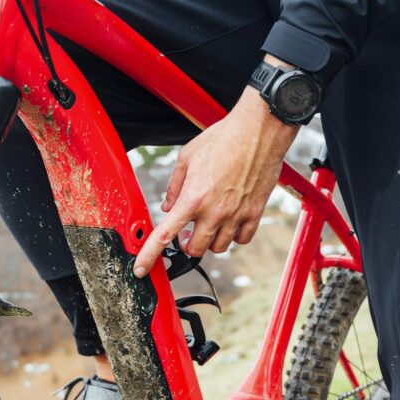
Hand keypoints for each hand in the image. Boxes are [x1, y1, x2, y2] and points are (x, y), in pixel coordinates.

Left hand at [132, 84, 298, 277]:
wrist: (259, 131)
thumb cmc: (223, 138)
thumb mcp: (186, 158)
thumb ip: (174, 186)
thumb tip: (168, 207)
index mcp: (192, 198)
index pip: (165, 235)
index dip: (149, 256)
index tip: (141, 269)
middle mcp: (214, 211)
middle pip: (194, 249)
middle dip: (186, 245)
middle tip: (186, 233)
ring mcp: (236, 214)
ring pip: (218, 248)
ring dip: (209, 241)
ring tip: (209, 224)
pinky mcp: (255, 212)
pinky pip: (242, 239)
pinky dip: (234, 237)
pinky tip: (230, 224)